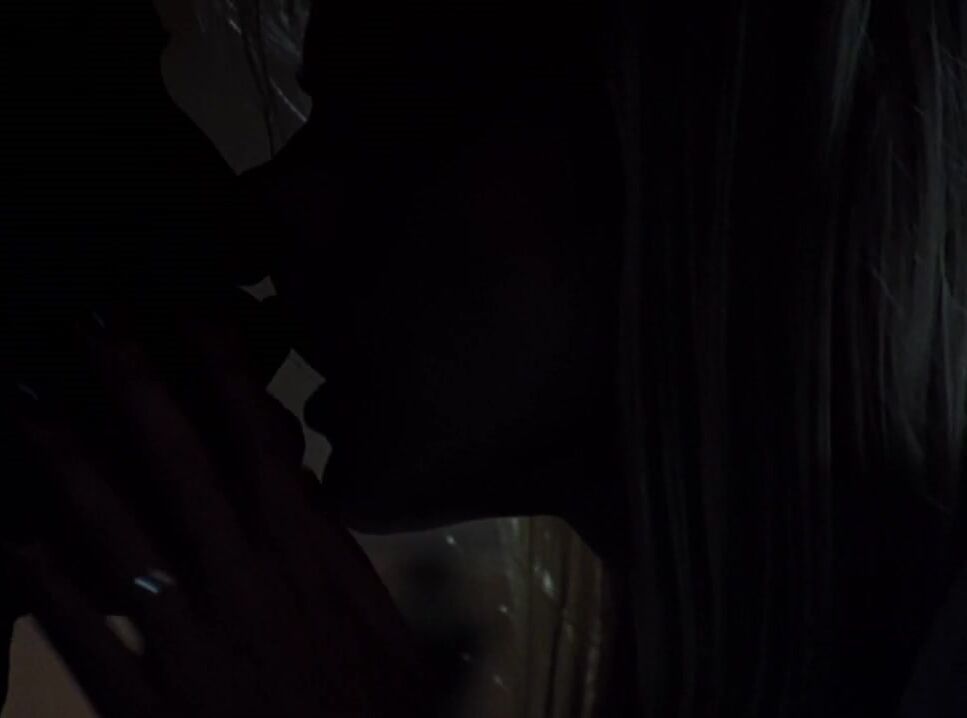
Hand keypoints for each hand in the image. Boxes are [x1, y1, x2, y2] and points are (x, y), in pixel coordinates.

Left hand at [0, 307, 430, 716]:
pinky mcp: (148, 703)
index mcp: (305, 563)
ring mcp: (191, 641)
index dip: (225, 380)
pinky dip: (47, 589)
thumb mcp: (381, 625)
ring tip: (28, 407)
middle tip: (95, 326)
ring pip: (121, 538)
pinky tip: (14, 543)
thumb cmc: (368, 711)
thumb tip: (302, 483)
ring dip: (69, 467)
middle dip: (137, 391)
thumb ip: (339, 552)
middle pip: (183, 471)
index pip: (260, 450)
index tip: (197, 316)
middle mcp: (244, 584)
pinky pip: (88, 636)